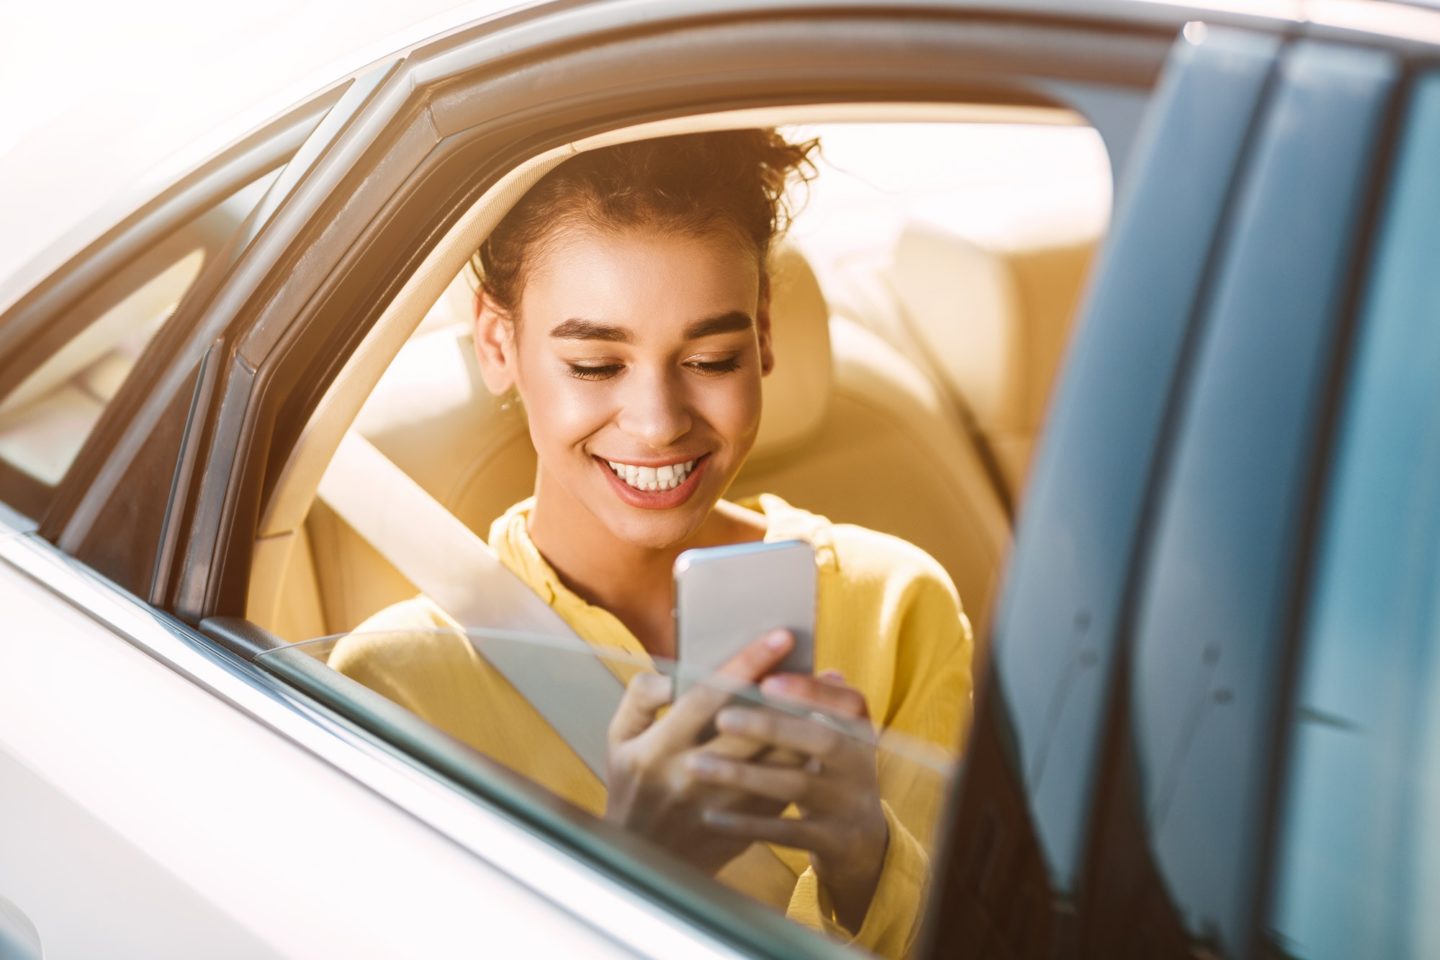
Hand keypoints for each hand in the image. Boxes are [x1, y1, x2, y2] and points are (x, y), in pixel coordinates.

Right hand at [603, 630, 797, 875]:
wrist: (644, 861)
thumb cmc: (632, 787)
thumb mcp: (619, 739)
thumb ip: (642, 697)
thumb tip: (675, 673)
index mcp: (658, 750)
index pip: (706, 697)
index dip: (745, 664)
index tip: (779, 638)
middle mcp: (691, 777)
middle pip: (752, 727)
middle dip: (786, 692)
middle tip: (813, 663)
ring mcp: (722, 806)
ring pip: (777, 760)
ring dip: (804, 726)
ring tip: (822, 696)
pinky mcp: (746, 823)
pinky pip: (785, 786)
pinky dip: (804, 758)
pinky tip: (817, 733)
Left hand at [689, 671, 889, 931]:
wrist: (862, 841)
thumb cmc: (828, 771)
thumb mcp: (833, 736)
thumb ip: (810, 704)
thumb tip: (767, 663)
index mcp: (859, 730)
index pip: (848, 701)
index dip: (811, 690)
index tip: (768, 679)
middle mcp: (859, 764)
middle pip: (821, 740)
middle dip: (772, 727)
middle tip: (723, 717)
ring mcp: (846, 804)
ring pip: (794, 787)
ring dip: (745, 775)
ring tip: (696, 765)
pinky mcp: (830, 840)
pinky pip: (784, 832)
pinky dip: (746, 824)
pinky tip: (710, 816)